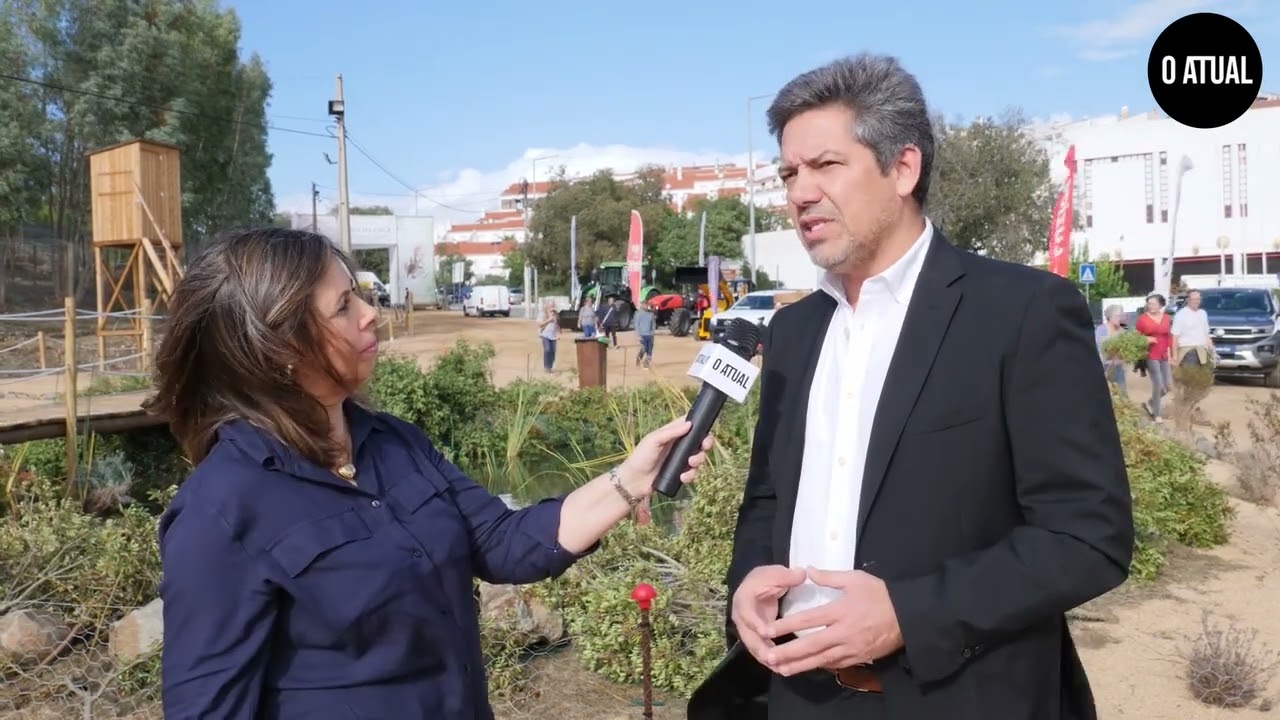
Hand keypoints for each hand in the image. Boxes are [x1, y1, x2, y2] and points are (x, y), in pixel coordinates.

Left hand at [617, 416, 713, 497]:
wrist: (634, 481)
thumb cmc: (640, 457)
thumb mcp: (653, 441)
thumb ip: (670, 432)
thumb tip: (689, 424)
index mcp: (672, 433)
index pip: (691, 425)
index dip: (701, 426)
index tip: (706, 431)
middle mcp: (679, 445)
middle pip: (700, 442)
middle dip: (705, 445)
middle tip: (704, 448)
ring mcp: (680, 460)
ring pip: (698, 458)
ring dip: (698, 461)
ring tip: (690, 464)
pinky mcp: (680, 473)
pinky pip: (692, 473)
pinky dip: (691, 475)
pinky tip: (683, 477)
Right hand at [731, 565, 806, 665]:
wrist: (757, 586)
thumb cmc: (765, 579)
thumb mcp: (775, 573)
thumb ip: (786, 575)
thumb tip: (803, 575)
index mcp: (743, 600)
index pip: (747, 614)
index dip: (755, 623)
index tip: (766, 632)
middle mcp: (741, 618)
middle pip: (748, 636)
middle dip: (760, 648)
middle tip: (773, 659)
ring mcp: (747, 630)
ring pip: (754, 648)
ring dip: (766, 658)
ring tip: (780, 668)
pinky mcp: (755, 638)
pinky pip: (761, 651)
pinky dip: (770, 660)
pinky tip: (783, 669)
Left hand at [761, 568, 903, 676]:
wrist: (908, 617)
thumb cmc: (880, 594)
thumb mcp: (855, 579)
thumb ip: (829, 577)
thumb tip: (807, 570)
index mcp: (840, 611)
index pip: (807, 620)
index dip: (786, 625)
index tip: (768, 629)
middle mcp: (842, 633)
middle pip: (811, 645)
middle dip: (788, 652)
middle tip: (768, 656)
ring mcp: (850, 648)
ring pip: (821, 660)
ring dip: (800, 665)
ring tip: (781, 669)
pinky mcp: (858, 658)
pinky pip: (835, 664)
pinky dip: (819, 667)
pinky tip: (805, 668)